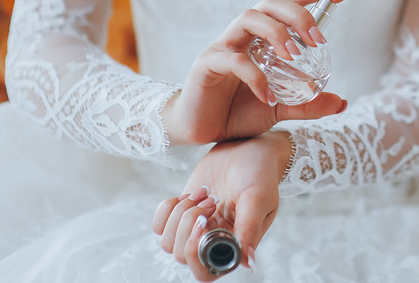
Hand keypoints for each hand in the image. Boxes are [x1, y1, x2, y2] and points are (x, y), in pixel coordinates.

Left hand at [152, 131, 295, 280]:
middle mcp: (213, 243)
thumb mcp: (257, 198)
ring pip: (168, 241)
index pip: (205, 272)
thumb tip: (246, 262)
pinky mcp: (182, 213)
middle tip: (211, 200)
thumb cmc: (259, 174)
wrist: (247, 148)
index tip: (205, 222)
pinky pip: (159, 225)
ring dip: (181, 214)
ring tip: (205, 193)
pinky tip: (190, 195)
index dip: (196, 253)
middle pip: (181, 255)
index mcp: (235, 247)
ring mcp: (196, 229)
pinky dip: (169, 208)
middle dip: (189, 225)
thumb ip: (249, 228)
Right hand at [162, 0, 347, 145]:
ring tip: (293, 56)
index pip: (287, 1)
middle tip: (319, 39)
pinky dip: (255, 77)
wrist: (204, 131)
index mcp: (262, 36)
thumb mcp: (281, 108)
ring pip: (248, 18)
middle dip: (298, 14)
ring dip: (276, 33)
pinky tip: (267, 97)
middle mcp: (244, 34)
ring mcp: (223, 46)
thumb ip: (308, 104)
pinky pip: (233, 60)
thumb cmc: (239, 111)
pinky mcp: (207, 64)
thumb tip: (341, 102)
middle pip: (270, 2)